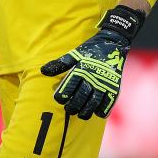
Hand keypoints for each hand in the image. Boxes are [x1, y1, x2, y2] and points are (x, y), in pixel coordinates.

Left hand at [40, 5, 144, 119]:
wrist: (112, 43)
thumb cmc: (90, 50)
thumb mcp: (74, 54)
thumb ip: (59, 64)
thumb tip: (43, 71)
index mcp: (81, 69)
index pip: (69, 87)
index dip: (62, 95)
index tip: (59, 99)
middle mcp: (92, 77)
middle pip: (80, 97)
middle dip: (72, 106)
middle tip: (68, 109)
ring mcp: (104, 83)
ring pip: (93, 103)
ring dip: (86, 111)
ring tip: (80, 114)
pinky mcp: (114, 87)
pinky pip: (108, 103)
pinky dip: (102, 110)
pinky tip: (96, 112)